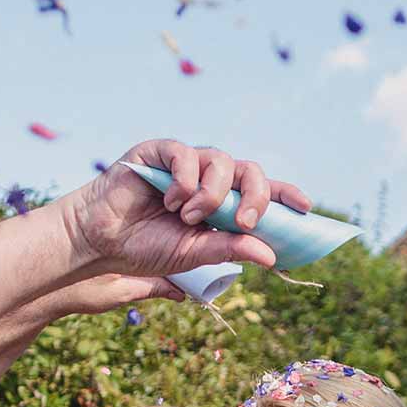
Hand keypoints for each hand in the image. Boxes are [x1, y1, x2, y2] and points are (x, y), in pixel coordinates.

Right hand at [58, 140, 304, 282]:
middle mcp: (208, 178)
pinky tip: (172, 201)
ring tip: (189, 218)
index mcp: (222, 203)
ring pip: (221, 161)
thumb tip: (268, 254)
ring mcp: (185, 163)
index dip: (285, 194)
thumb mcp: (194, 254)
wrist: (100, 241)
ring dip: (212, 194)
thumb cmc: (145, 247)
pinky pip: (186, 153)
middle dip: (255, 195)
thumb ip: (229, 249)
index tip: (306, 207)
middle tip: (245, 221)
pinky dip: (186, 180)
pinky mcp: (159, 152)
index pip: (262, 192)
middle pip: (249, 171)